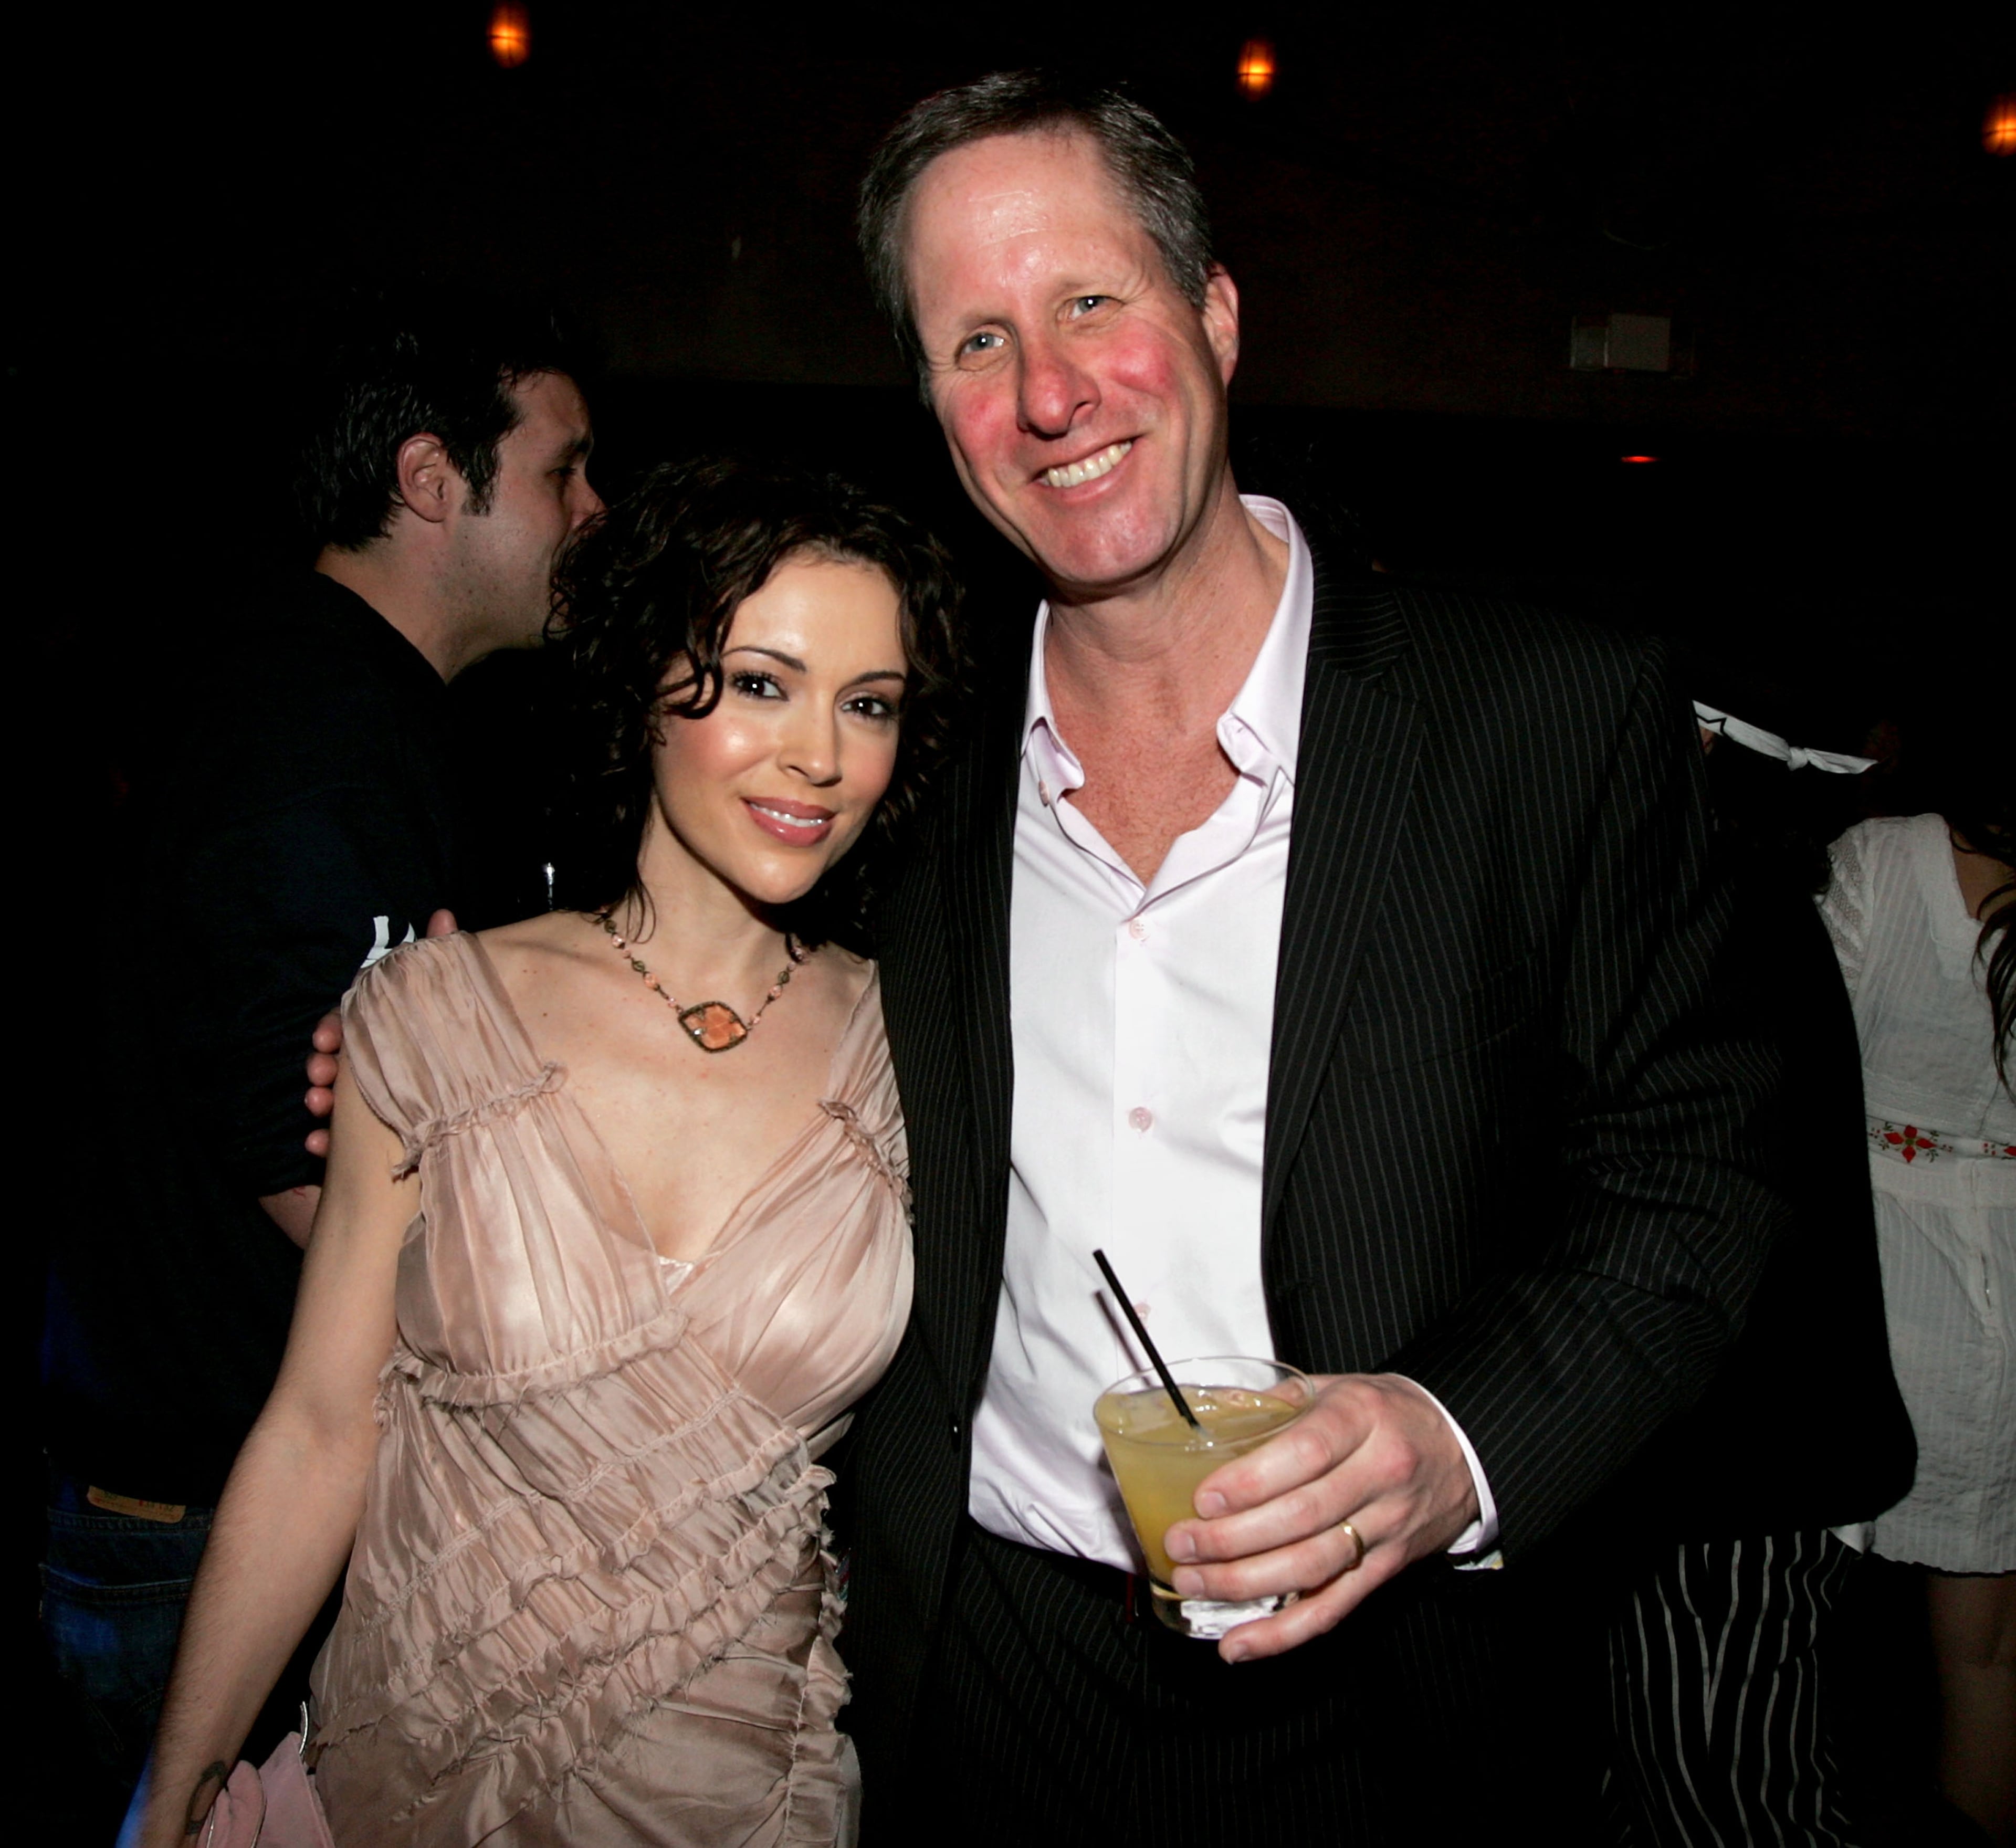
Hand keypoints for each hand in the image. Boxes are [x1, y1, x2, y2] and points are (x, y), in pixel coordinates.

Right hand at [305, 907, 455, 1152]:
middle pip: (339, 1058)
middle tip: (320, 1075)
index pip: (351, 1021)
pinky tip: (319, 1145)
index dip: (334, 1027)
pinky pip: (341, 1141)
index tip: (324, 1039)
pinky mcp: (376, 1135)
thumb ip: (439, 958)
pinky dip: (325, 1141)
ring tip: (318, 1107)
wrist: (474, 1125)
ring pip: (335, 1096)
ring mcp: (376, 1098)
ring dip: (318, 1099)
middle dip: (322, 1064)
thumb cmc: (454, 1049)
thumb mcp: (447, 1001)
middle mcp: (380, 1062)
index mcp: (391, 1030)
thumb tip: (444, 914)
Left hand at [1162, 1372, 1480, 1662]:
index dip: (1253, 1481)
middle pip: (1302, 1517)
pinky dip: (1283, 1633)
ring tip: (1193, 1582)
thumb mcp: (1339, 1388)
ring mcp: (1387, 1527)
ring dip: (1246, 1584)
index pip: (1307, 1453)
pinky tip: (1239, 1643)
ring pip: (1313, 1567)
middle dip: (1232, 1539)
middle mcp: (1380, 1474)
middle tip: (1181, 1545)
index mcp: (1363, 1418)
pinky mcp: (1387, 1569)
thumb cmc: (1386, 1413)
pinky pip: (1334, 1608)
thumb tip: (1209, 1413)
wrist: (1461, 1447)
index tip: (1204, 1498)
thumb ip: (1278, 1402)